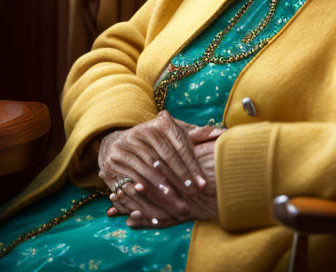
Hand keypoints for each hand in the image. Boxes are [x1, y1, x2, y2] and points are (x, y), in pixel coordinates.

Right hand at [98, 112, 222, 226]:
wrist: (115, 142)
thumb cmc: (155, 141)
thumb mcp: (173, 135)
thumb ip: (196, 135)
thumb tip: (222, 133)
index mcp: (159, 124)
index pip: (179, 146)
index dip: (191, 166)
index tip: (202, 184)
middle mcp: (140, 132)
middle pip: (164, 160)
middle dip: (180, 181)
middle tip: (192, 199)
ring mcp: (125, 147)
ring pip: (148, 174)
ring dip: (163, 194)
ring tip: (177, 208)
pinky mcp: (113, 163)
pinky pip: (131, 184)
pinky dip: (144, 200)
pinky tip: (155, 212)